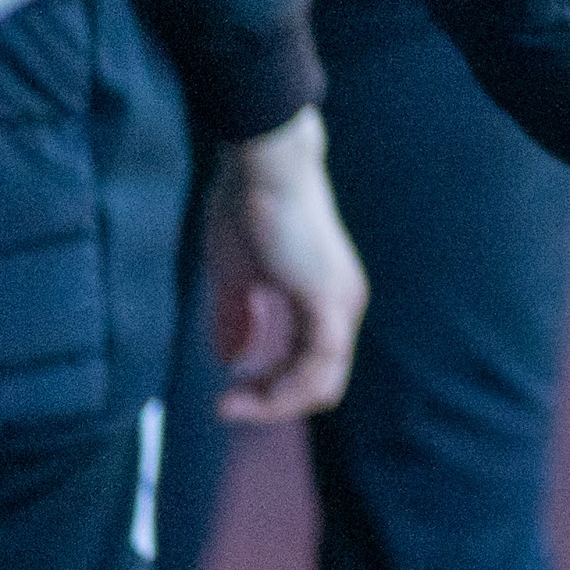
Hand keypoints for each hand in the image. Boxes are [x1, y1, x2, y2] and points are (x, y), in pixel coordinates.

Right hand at [207, 108, 369, 422]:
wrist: (263, 160)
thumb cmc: (246, 204)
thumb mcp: (233, 274)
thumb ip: (236, 317)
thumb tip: (230, 357)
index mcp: (325, 299)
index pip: (311, 368)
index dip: (272, 392)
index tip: (225, 398)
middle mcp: (344, 305)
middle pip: (320, 384)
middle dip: (273, 405)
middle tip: (226, 409)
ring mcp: (342, 303)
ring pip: (322, 383)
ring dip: (275, 403)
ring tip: (230, 405)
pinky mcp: (329, 300)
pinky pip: (317, 367)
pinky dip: (284, 389)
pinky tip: (248, 389)